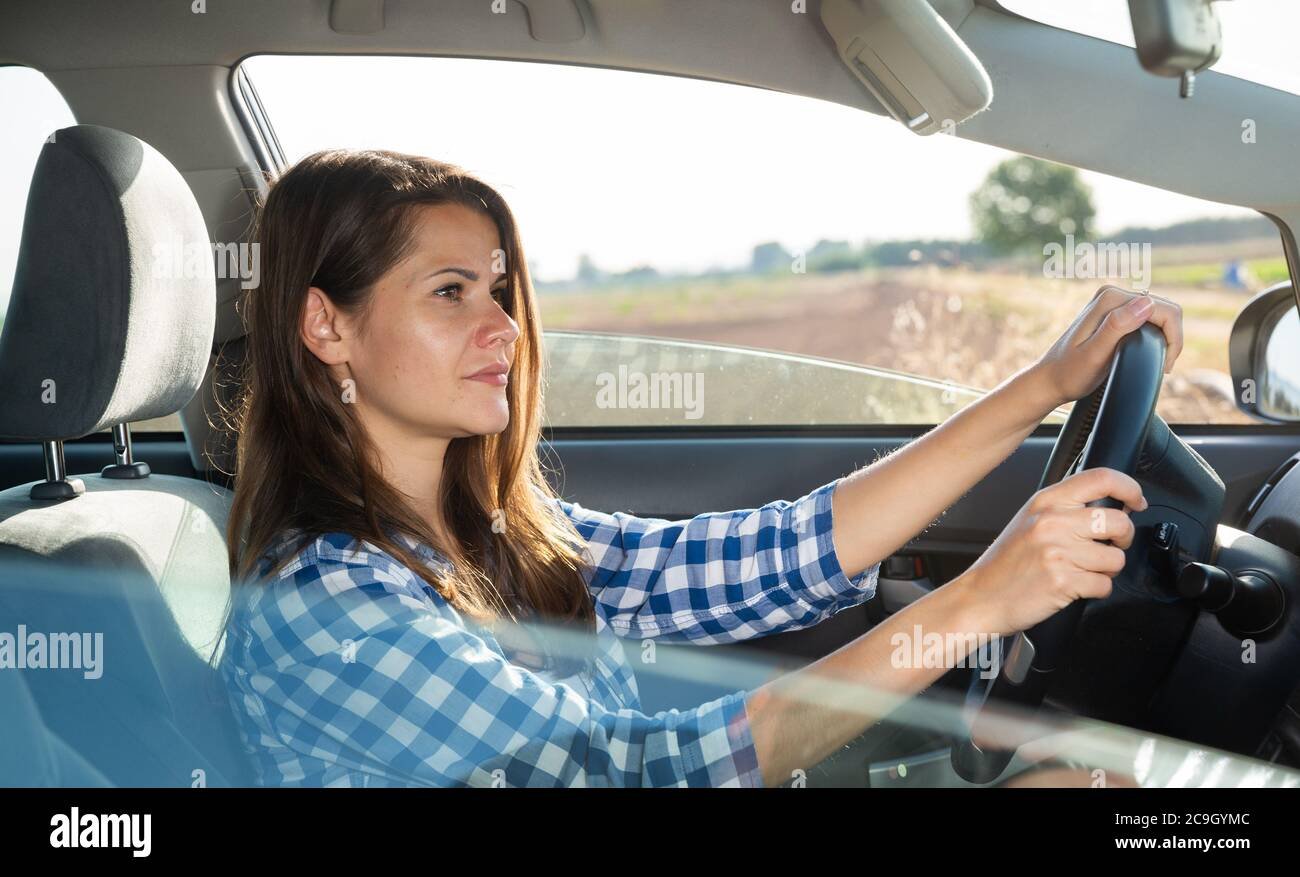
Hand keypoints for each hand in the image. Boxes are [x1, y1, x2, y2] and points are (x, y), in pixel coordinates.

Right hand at [955, 467, 1146, 636]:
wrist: (980, 597)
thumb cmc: (1005, 563)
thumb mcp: (1029, 520)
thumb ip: (1064, 508)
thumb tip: (1109, 504)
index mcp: (1045, 501)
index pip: (1101, 479)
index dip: (1129, 488)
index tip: (1136, 501)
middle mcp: (1052, 522)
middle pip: (1118, 521)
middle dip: (1124, 538)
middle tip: (1112, 545)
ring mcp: (1058, 551)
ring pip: (1116, 558)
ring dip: (1107, 569)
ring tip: (1083, 570)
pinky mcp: (1063, 581)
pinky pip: (1105, 585)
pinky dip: (1096, 590)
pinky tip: (1076, 586)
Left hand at [1032, 285, 1183, 407]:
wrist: (1050, 379)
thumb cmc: (1069, 373)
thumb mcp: (1094, 354)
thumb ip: (1117, 327)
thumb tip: (1146, 304)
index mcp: (1110, 299)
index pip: (1163, 309)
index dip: (1172, 338)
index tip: (1165, 364)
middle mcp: (1112, 294)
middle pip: (1164, 309)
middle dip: (1171, 338)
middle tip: (1164, 366)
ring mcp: (1112, 302)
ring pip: (1159, 313)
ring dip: (1165, 337)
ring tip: (1157, 362)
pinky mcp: (1114, 312)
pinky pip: (1148, 318)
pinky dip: (1155, 335)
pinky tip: (1148, 353)